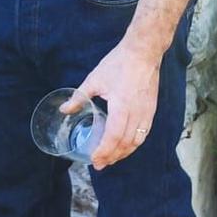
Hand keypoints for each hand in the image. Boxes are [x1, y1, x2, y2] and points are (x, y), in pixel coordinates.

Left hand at [63, 40, 160, 169]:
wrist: (144, 51)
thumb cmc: (119, 63)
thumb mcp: (95, 79)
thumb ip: (79, 97)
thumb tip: (64, 110)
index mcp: (122, 105)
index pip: (114, 136)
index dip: (104, 151)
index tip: (94, 160)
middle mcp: (137, 112)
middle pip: (126, 143)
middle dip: (112, 157)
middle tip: (100, 165)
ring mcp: (147, 111)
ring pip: (137, 141)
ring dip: (124, 153)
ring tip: (112, 159)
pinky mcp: (152, 109)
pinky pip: (145, 133)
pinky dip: (135, 143)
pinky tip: (126, 146)